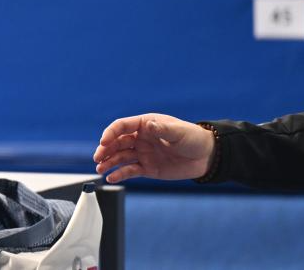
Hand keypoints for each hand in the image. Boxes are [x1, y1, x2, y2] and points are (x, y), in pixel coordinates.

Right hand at [93, 113, 214, 183]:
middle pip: (117, 142)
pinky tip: (112, 177)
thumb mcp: (178, 132)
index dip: (111, 133)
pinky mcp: (147, 168)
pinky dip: (120, 174)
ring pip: (120, 157)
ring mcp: (143, 153)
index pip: (122, 126)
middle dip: (105, 149)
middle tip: (98, 158)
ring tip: (100, 169)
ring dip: (109, 162)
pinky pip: (130, 170)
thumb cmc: (192, 138)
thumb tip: (149, 126)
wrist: (205, 157)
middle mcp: (141, 138)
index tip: (104, 142)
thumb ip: (162, 129)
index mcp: (145, 124)